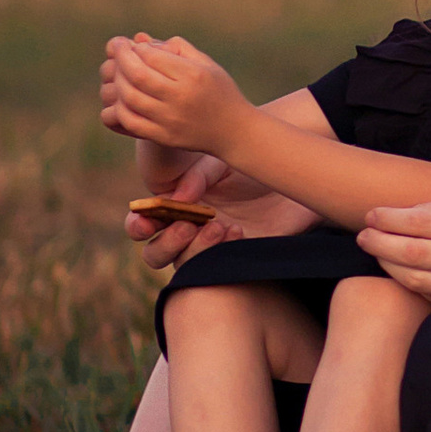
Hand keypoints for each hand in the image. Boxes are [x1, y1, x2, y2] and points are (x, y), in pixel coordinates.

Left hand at [103, 32, 248, 160]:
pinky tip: (122, 97)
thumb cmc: (220, 91)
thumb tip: (141, 40)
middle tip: (116, 51)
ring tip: (118, 72)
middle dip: (121, 60)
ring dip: (118, 82)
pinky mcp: (164, 137)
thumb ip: (177, 48)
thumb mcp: (207, 64)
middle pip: (137, 76)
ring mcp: (171, 120)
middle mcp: (181, 98)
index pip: (153, 57)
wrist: (234, 131)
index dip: (136, 48)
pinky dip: (120, 107)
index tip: (132, 44)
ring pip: (130, 99)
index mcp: (193, 75)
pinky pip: (131, 122)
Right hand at [125, 157, 314, 270]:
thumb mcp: (223, 161)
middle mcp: (187, 231)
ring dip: (195, 249)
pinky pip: (217, 269)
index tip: (146, 219)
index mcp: (175, 206)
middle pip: (155, 253)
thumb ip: (198, 175)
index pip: (143, 222)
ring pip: (183, 266)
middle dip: (164, 243)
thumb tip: (178, 197)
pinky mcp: (235, 260)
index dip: (138, 223)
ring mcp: (211, 249)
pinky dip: (220, 253)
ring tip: (218, 226)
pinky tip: (237, 231)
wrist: (292, 176)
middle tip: (185, 227)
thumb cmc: (250, 164)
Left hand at [355, 196, 430, 302]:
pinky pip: (425, 293)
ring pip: (415, 278)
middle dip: (380, 243)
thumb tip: (392, 215)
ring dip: (387, 264)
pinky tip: (394, 268)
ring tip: (374, 250)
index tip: (371, 215)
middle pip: (413, 252)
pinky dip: (404, 280)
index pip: (422, 222)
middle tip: (362, 235)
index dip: (390, 219)